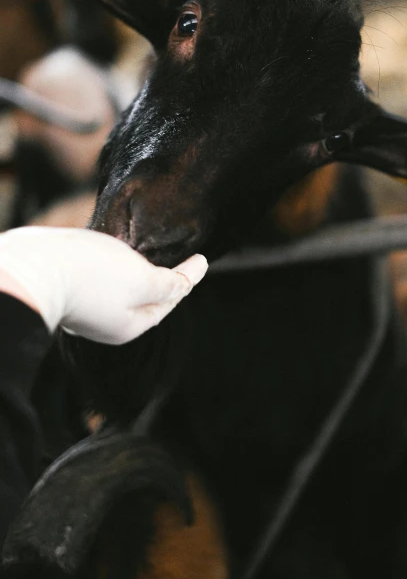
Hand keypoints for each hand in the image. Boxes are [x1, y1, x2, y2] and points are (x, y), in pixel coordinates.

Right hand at [0, 227, 206, 343]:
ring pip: (120, 288)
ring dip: (136, 272)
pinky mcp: (65, 286)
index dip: (187, 278)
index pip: (168, 301)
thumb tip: (186, 285)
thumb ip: (167, 285)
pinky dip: (113, 266)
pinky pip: (98, 278)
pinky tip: (112, 252)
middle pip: (144, 298)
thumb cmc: (92, 277)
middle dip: (162, 280)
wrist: (32, 270)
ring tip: (149, 254)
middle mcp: (106, 322)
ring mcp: (83, 307)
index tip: (202, 259)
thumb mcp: (142, 282)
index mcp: (130, 326)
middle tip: (180, 260)